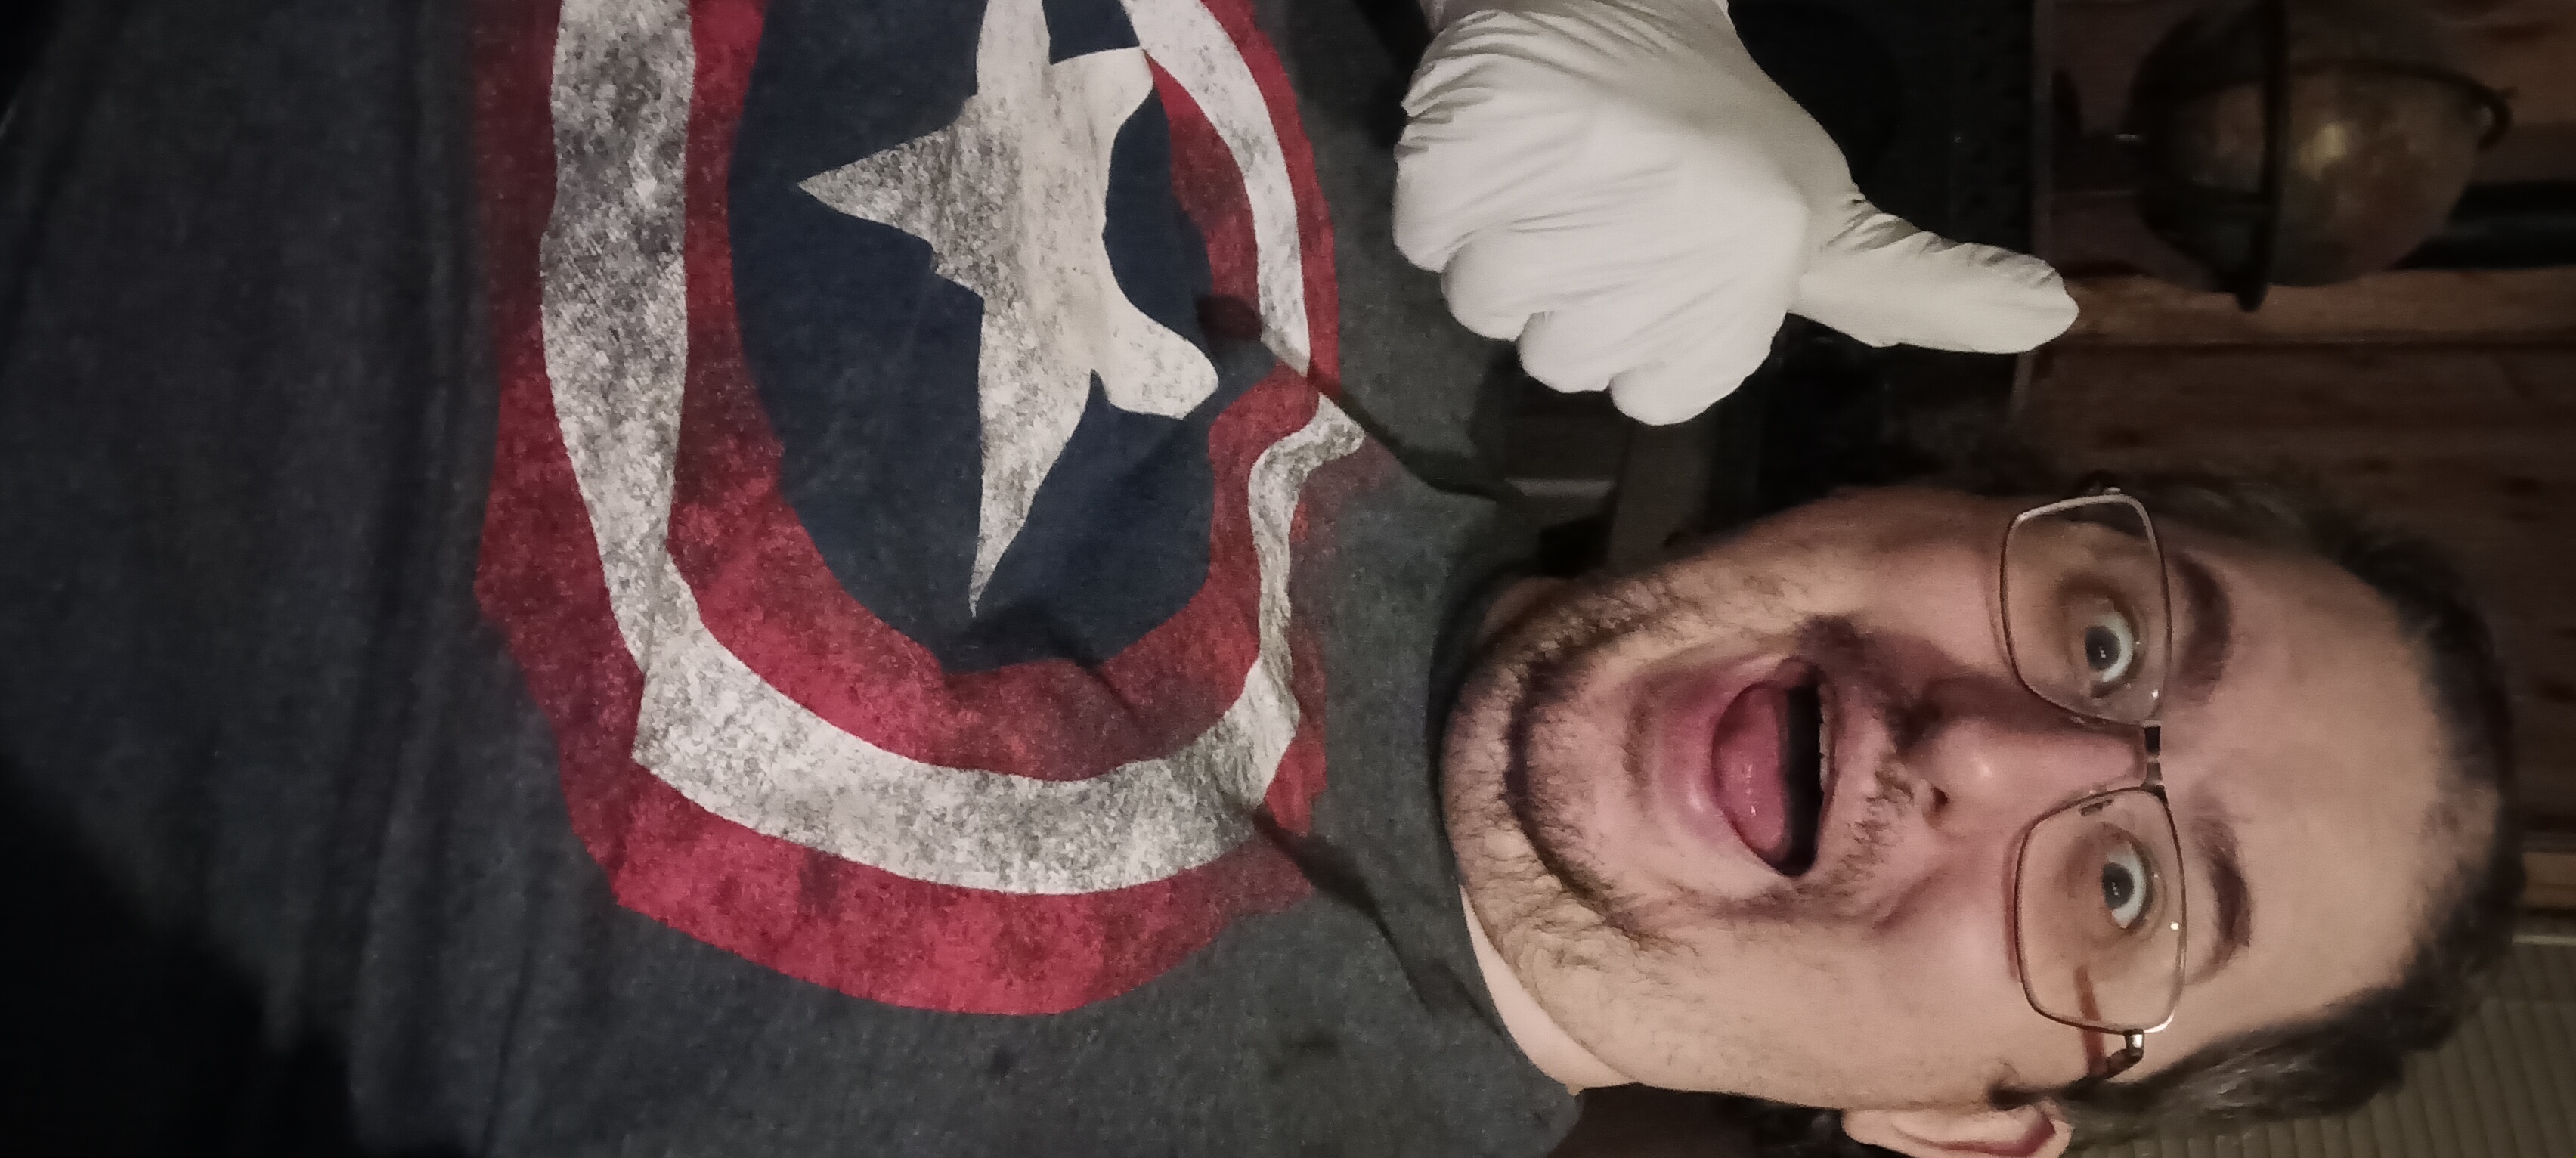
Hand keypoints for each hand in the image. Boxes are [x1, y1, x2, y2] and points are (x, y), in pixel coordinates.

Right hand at [1395, 0, 2077, 423]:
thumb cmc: (1717, 122)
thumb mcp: (1822, 210)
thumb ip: (1913, 286)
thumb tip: (2054, 320)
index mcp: (1751, 254)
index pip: (1650, 389)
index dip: (1643, 333)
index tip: (1655, 264)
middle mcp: (1658, 233)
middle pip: (1562, 356)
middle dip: (1569, 294)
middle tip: (1600, 215)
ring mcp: (1551, 192)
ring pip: (1489, 305)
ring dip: (1504, 251)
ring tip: (1548, 182)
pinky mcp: (1456, 157)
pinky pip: (1431, 241)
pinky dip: (1447, 205)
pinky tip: (1496, 157)